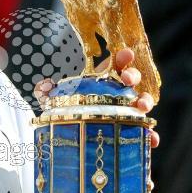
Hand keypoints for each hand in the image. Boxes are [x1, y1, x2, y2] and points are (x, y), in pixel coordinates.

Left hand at [34, 49, 158, 148]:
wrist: (78, 133)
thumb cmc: (71, 110)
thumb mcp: (58, 101)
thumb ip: (50, 92)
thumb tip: (42, 87)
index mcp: (105, 80)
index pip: (116, 64)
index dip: (123, 57)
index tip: (125, 54)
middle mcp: (120, 92)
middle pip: (133, 80)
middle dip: (133, 76)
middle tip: (128, 80)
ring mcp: (128, 110)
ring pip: (142, 102)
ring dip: (145, 102)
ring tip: (141, 107)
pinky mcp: (132, 129)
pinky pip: (144, 131)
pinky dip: (150, 134)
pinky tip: (151, 138)